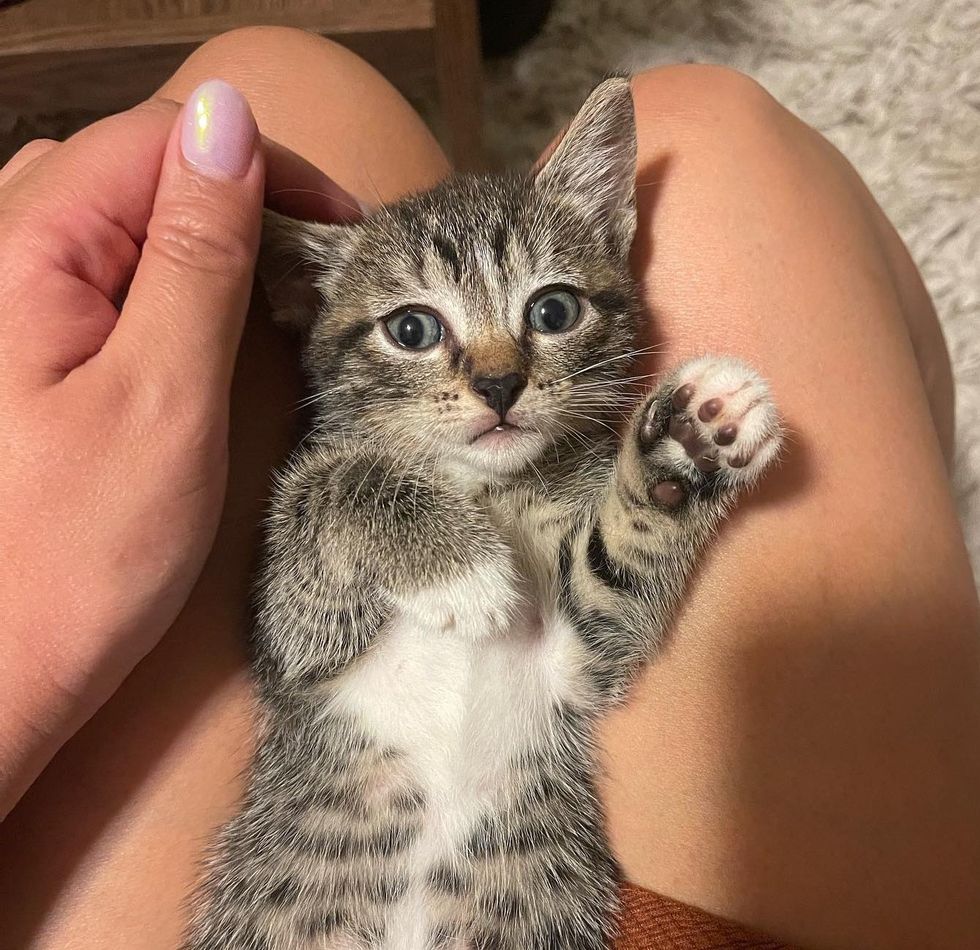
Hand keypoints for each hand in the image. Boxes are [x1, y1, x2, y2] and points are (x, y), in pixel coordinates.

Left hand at [0, 81, 360, 814]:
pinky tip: (203, 324)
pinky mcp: (18, 351)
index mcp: (21, 251)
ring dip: (204, 239)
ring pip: (118, 223)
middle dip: (236, 199)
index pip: (153, 143)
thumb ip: (195, 255)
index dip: (257, 163)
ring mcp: (3, 305)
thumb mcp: (162, 395)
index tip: (341, 223)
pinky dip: (167, 283)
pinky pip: (100, 278)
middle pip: (131, 172)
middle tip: (317, 264)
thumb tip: (227, 124)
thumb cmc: (77, 556)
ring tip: (272, 291)